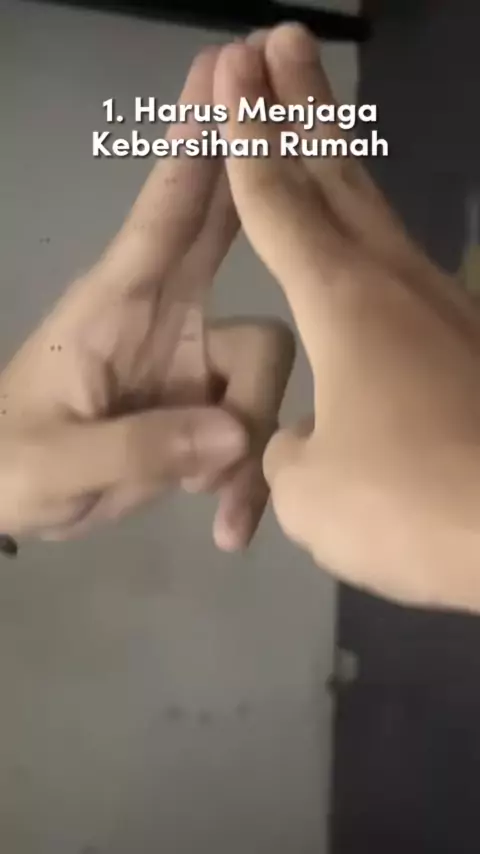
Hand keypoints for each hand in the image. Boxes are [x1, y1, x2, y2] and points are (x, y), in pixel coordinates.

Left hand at [0, 47, 293, 548]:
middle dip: (257, 186)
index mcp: (116, 307)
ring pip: (265, 368)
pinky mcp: (208, 410)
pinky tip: (226, 522)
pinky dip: (246, 476)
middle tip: (297, 115)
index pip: (163, 214)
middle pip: (223, 237)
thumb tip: (236, 436)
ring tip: (215, 500)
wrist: (8, 506)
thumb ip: (138, 447)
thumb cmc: (9, 465)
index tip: (225, 73)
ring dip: (249, 439)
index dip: (196, 144)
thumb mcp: (56, 462)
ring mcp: (192, 365)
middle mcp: (166, 321)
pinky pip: (254, 428)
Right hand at [215, 24, 479, 609]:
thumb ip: (289, 451)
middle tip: (279, 41)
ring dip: (342, 162)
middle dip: (303, 104)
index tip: (231, 71)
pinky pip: (406, 275)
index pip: (278, 199)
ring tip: (318, 121)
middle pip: (339, 173)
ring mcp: (446, 309)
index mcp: (343, 301)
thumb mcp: (310, 492)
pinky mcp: (473, 346)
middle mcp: (397, 284)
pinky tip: (367, 258)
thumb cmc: (406, 505)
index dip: (248, 134)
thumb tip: (308, 439)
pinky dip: (372, 242)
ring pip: (380, 215)